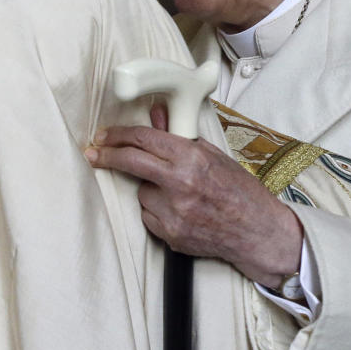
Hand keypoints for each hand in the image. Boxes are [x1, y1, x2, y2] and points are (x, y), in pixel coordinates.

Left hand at [85, 106, 301, 286]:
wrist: (256, 231)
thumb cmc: (240, 191)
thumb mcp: (212, 155)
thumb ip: (179, 135)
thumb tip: (155, 115)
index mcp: (192, 158)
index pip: (144, 138)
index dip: (119, 134)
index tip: (105, 135)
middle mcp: (180, 183)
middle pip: (130, 162)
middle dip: (108, 155)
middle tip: (94, 152)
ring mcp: (174, 211)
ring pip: (141, 193)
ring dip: (149, 189)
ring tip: (178, 194)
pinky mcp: (170, 234)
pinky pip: (148, 216)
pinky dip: (157, 211)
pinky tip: (180, 211)